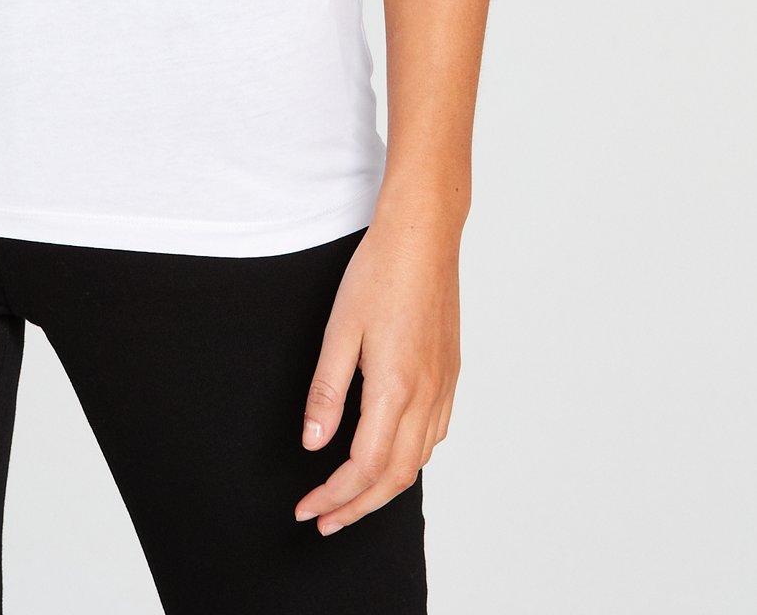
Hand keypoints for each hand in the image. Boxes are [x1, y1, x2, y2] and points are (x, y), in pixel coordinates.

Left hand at [295, 214, 460, 532]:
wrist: (424, 236)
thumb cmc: (378, 273)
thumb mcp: (340, 330)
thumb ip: (326, 391)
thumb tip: (313, 443)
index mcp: (395, 389)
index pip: (363, 468)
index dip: (333, 496)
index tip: (307, 510)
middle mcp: (425, 396)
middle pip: (393, 477)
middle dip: (357, 507)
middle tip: (324, 522)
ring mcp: (443, 386)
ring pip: (417, 461)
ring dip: (383, 489)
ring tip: (350, 498)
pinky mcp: (450, 373)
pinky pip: (433, 436)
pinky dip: (408, 460)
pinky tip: (390, 455)